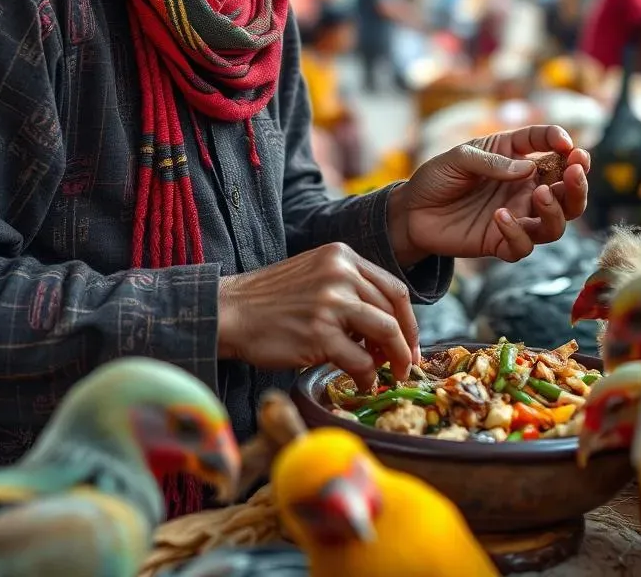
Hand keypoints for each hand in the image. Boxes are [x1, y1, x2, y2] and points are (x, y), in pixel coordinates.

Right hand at [217, 243, 418, 391]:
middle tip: (405, 364)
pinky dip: (368, 376)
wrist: (230, 311)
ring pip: (385, 333)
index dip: (408, 319)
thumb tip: (386, 326)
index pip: (393, 288)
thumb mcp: (315, 274)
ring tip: (391, 375)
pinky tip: (362, 382)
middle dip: (405, 342)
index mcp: (342, 256)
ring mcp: (331, 302)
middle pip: (394, 310)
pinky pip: (360, 360)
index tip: (410, 341)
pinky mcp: (319, 334)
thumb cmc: (271, 300)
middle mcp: (341, 273)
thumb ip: (349, 289)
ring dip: (394, 359)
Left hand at [396, 126, 589, 263]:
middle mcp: (524, 189)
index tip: (566, 144)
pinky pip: (523, 246)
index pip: (550, 146)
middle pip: (568, 192)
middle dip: (578, 182)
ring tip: (541, 195)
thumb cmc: (437, 178)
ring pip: (556, 224)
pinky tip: (500, 217)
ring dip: (556, 210)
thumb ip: (493, 161)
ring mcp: (517, 217)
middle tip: (576, 170)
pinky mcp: (501, 243)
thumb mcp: (460, 158)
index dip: (562, 143)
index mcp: (517, 159)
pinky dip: (518, 232)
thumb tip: (529, 169)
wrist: (411, 211)